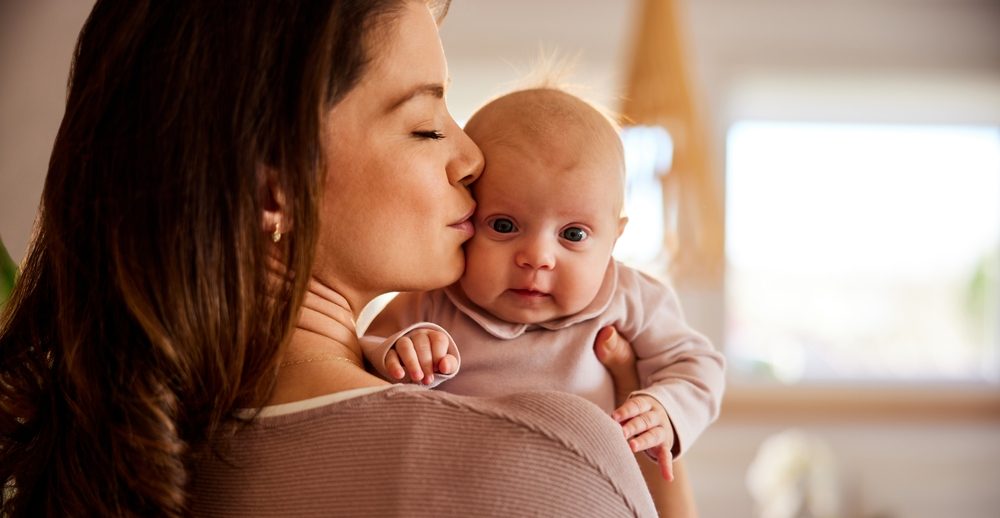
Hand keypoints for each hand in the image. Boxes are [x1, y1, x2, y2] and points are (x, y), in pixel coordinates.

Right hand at [385, 329, 456, 384]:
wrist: (415, 371)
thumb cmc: (434, 366)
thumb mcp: (445, 366)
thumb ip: (449, 364)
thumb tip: (444, 367)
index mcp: (434, 336)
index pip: (438, 340)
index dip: (439, 355)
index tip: (439, 370)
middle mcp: (418, 336)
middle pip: (421, 343)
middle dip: (426, 362)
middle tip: (428, 380)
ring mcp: (402, 342)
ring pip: (405, 346)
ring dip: (412, 362)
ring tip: (417, 377)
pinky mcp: (390, 352)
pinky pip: (390, 356)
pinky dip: (394, 366)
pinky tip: (400, 375)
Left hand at [595, 325, 674, 481]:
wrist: (663, 401)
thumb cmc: (635, 384)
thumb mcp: (627, 370)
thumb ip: (616, 354)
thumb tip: (604, 332)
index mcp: (645, 397)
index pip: (637, 403)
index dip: (627, 410)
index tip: (615, 417)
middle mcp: (654, 412)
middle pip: (643, 420)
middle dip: (632, 427)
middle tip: (620, 433)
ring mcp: (659, 428)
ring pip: (652, 435)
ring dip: (643, 442)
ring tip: (631, 447)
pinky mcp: (661, 442)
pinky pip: (665, 454)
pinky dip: (667, 464)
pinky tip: (667, 476)